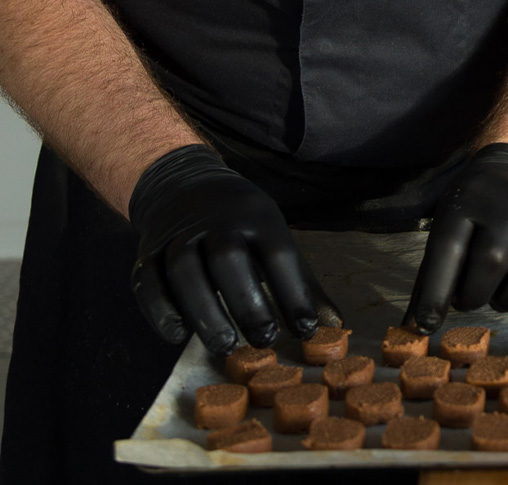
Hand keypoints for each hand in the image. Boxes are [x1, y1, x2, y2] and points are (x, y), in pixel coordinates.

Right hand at [129, 144, 339, 353]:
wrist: (183, 186)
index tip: (306, 330)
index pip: (279, 254)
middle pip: (228, 258)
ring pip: (184, 269)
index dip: (294, 294)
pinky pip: (148, 281)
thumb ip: (302, 284)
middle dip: (246, 303)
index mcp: (258, 215)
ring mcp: (179, 233)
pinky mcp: (147, 250)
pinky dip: (161, 311)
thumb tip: (335, 328)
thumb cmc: (243, 225)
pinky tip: (180, 334)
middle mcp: (217, 219)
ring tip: (224, 345)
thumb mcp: (276, 239)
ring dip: (204, 311)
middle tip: (264, 340)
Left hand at [404, 143, 507, 333]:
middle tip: (471, 298)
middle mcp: (506, 202)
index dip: (436, 293)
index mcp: (466, 201)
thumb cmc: (475, 209)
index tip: (425, 326)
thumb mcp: (447, 223)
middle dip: (477, 295)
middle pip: (492, 261)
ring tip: (500, 293)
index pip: (448, 250)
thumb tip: (416, 326)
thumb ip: (433, 273)